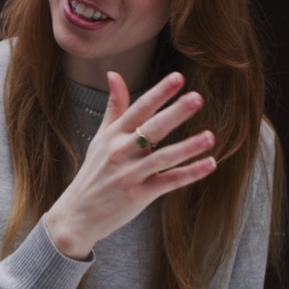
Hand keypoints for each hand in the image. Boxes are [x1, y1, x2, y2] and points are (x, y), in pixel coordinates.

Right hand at [45, 71, 216, 258]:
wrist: (77, 214)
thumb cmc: (93, 174)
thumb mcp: (100, 138)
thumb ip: (114, 107)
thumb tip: (114, 74)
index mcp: (113, 135)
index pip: (139, 109)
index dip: (159, 93)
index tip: (178, 78)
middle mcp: (121, 152)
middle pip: (152, 129)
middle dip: (175, 113)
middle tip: (197, 98)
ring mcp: (130, 174)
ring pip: (163, 157)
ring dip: (188, 147)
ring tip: (210, 136)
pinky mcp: (139, 195)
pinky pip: (169, 182)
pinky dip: (190, 174)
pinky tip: (209, 164)